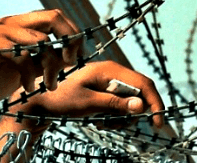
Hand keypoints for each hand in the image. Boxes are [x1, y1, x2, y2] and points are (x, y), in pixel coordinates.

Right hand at [0, 10, 83, 103]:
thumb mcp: (27, 68)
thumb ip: (46, 59)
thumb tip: (71, 56)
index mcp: (22, 25)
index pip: (56, 16)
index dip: (72, 33)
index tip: (77, 56)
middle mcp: (12, 23)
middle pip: (53, 16)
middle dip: (68, 39)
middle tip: (70, 62)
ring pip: (41, 39)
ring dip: (51, 65)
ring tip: (49, 85)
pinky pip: (21, 55)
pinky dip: (30, 73)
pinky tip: (27, 87)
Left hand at [0, 61, 164, 161]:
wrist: (38, 99)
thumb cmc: (60, 98)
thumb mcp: (87, 103)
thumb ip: (115, 104)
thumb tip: (142, 105)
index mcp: (110, 70)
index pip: (143, 83)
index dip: (154, 102)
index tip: (158, 123)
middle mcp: (112, 72)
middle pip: (139, 93)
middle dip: (134, 114)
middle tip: (116, 126)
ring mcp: (108, 80)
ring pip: (130, 101)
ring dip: (122, 117)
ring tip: (103, 124)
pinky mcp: (104, 89)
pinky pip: (119, 104)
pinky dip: (115, 116)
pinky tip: (100, 120)